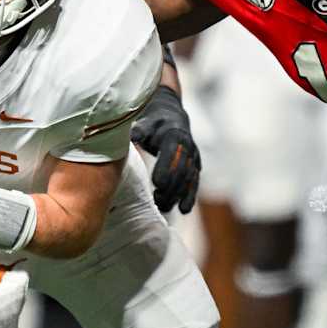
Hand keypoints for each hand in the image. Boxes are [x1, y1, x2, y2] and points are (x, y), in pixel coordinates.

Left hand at [131, 85, 200, 213]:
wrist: (171, 117)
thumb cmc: (153, 124)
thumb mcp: (146, 123)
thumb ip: (139, 130)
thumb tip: (132, 136)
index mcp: (174, 135)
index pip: (171, 153)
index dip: (165, 167)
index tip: (157, 183)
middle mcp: (187, 147)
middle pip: (181, 169)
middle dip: (171, 185)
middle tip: (157, 199)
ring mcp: (193, 158)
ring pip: (188, 178)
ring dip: (178, 194)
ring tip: (164, 207)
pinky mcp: (194, 167)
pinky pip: (193, 183)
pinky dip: (189, 196)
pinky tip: (183, 210)